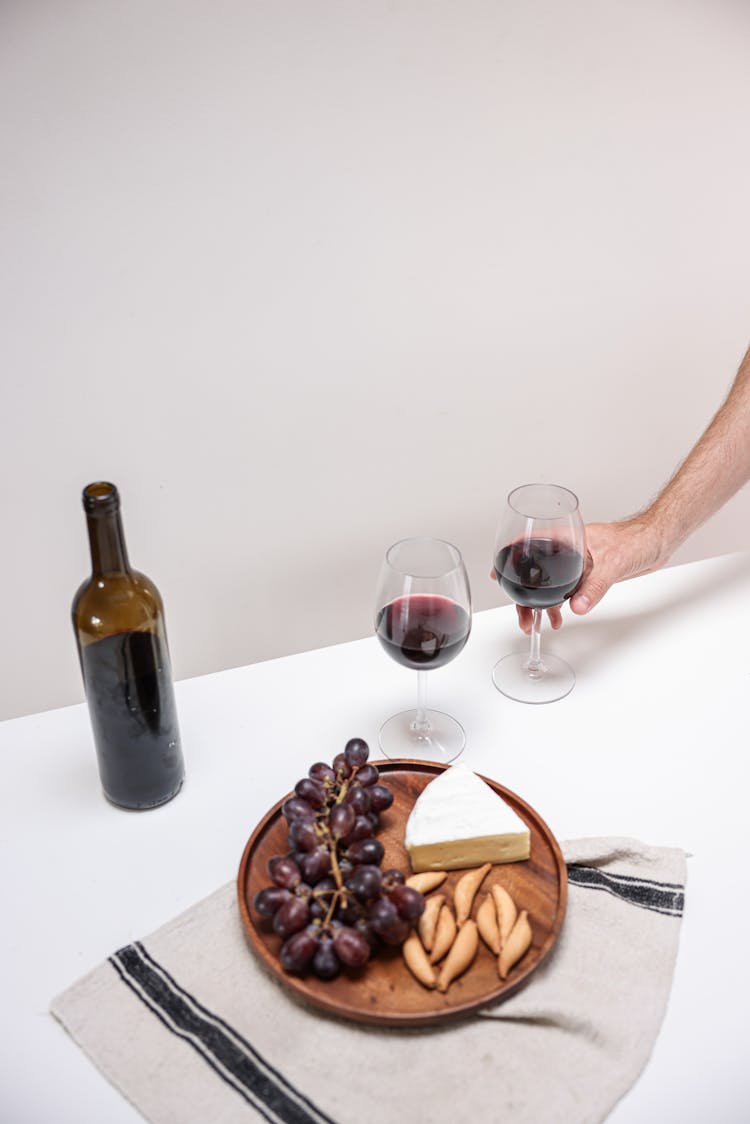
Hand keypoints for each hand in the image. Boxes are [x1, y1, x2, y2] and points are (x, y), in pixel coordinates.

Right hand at [491, 518, 663, 632]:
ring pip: (549, 584)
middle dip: (523, 593)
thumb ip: (595, 586)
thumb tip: (578, 606)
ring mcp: (577, 563)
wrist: (658, 542)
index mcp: (568, 537)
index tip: (498, 572)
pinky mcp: (588, 575)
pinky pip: (566, 591)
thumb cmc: (638, 539)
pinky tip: (557, 617)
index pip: (530, 543)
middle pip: (536, 570)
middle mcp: (568, 550)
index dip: (510, 556)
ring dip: (540, 604)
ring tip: (534, 624)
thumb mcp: (613, 563)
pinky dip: (558, 605)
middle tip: (521, 615)